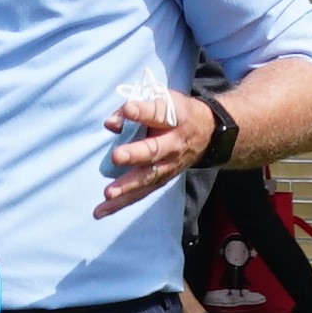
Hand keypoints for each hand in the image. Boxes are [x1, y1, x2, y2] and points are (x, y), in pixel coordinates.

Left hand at [99, 85, 217, 215]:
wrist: (208, 133)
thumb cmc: (177, 114)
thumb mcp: (164, 101)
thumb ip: (136, 109)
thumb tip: (111, 123)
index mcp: (175, 118)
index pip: (159, 113)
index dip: (144, 111)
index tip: (128, 109)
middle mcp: (173, 144)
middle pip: (154, 150)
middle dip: (135, 154)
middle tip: (116, 156)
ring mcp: (169, 165)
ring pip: (148, 177)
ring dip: (127, 187)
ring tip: (108, 194)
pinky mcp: (163, 180)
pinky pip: (142, 192)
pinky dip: (122, 202)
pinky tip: (103, 210)